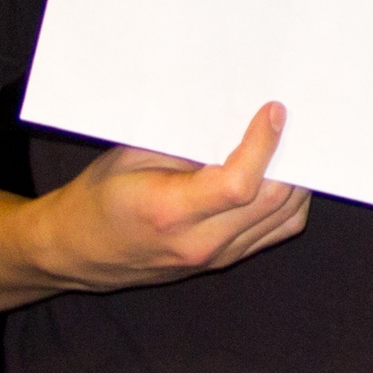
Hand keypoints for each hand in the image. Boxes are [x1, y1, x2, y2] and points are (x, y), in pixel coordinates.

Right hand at [24, 102, 311, 291]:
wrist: (75, 252)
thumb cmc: (100, 196)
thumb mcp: (131, 154)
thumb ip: (185, 139)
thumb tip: (239, 114)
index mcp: (170, 213)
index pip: (240, 184)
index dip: (263, 145)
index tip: (273, 110)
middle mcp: (199, 243)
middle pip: (273, 200)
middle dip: (291, 156)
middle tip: (292, 120)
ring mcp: (215, 258)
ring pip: (284, 218)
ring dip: (297, 179)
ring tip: (292, 143)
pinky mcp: (223, 261)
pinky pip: (276, 232)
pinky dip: (289, 202)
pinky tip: (281, 173)